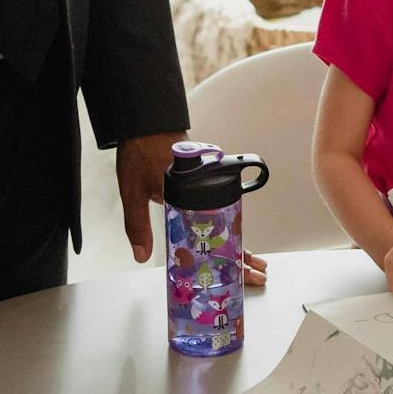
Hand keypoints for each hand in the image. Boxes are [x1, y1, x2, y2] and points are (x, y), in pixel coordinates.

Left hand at [117, 132, 269, 283]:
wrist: (144, 120)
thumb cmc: (140, 151)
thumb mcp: (133, 192)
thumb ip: (138, 225)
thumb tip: (142, 256)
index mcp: (194, 192)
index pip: (223, 229)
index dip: (236, 252)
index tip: (247, 268)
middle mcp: (206, 187)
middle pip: (231, 228)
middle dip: (243, 253)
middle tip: (259, 272)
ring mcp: (207, 183)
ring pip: (227, 219)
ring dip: (237, 242)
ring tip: (250, 262)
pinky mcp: (202, 178)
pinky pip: (218, 208)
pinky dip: (225, 227)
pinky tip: (226, 242)